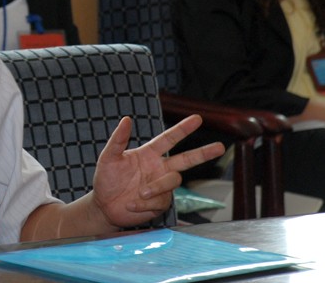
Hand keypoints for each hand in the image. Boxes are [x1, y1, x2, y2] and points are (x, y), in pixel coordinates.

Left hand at [89, 114, 224, 228]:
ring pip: (172, 182)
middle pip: (187, 159)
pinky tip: (132, 204)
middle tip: (220, 147)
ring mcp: (161, 186)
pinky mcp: (161, 203)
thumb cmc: (106, 179)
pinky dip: (145, 204)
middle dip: (204, 153)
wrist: (104, 206)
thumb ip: (118, 140)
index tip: (197, 118)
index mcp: (149, 154)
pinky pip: (161, 201)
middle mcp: (159, 168)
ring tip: (140, 193)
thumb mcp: (108, 158)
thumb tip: (126, 119)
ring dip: (156, 187)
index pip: (169, 139)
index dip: (183, 129)